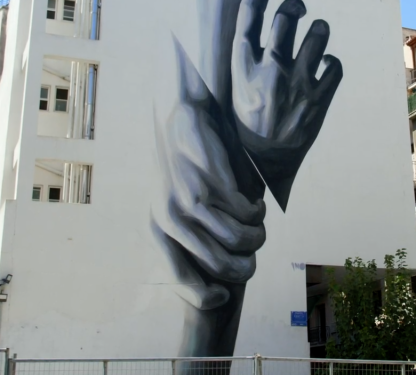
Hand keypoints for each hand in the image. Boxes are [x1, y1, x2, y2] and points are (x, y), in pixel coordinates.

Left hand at [153, 41, 266, 311]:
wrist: (179, 120)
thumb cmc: (185, 169)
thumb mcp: (177, 205)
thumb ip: (192, 236)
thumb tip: (219, 279)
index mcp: (158, 231)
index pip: (183, 282)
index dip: (207, 296)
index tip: (225, 296)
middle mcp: (170, 219)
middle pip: (222, 266)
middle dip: (246, 267)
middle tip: (252, 254)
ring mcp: (190, 199)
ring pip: (240, 239)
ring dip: (256, 236)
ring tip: (257, 224)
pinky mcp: (210, 180)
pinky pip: (246, 212)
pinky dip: (257, 212)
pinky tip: (254, 204)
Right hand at [231, 0, 342, 209]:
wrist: (264, 164)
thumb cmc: (246, 124)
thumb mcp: (234, 88)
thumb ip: (245, 58)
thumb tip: (250, 26)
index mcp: (242, 66)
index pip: (248, 14)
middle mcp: (269, 69)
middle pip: (286, 16)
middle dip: (294, 5)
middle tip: (296, 8)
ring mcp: (296, 83)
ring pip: (317, 34)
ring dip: (318, 27)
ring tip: (316, 31)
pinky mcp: (319, 98)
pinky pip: (334, 64)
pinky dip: (331, 62)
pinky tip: (325, 68)